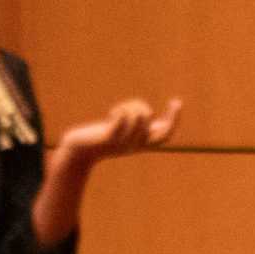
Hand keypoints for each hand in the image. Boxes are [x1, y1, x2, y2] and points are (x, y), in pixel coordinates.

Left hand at [53, 96, 181, 166]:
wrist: (78, 152)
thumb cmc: (100, 139)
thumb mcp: (123, 133)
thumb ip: (138, 127)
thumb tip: (154, 119)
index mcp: (141, 143)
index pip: (166, 134)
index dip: (174, 119)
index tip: (176, 101)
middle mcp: (135, 145)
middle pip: (152, 123)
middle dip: (146, 109)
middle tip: (134, 104)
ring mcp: (123, 142)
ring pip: (138, 118)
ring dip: (131, 107)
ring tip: (120, 108)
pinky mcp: (108, 138)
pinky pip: (122, 120)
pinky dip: (121, 111)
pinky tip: (113, 113)